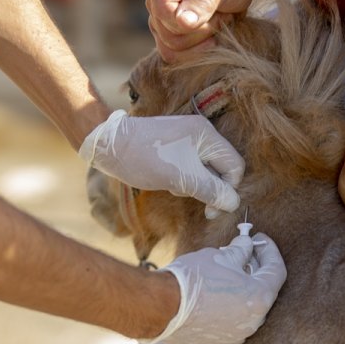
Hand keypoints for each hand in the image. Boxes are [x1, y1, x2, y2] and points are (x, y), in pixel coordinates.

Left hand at [80, 110, 244, 217]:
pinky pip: (192, 166)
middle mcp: (202, 134)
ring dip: (197, 185)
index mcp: (207, 136)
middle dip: (212, 188)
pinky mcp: (176, 146)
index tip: (213, 209)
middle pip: (223, 167)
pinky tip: (169, 181)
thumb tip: (233, 203)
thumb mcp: (182, 178)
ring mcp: (188, 139)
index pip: (235, 166)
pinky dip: (186, 178)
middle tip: (201, 207)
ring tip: (176, 187)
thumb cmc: (145, 158)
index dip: (229, 189)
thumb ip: (211, 191)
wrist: (109, 145)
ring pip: (207, 169)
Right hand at [144, 0, 260, 61]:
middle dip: (200, 31)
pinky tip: (211, 35)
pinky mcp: (164, 31)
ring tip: (217, 21)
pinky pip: (172, 54)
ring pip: (168, 47)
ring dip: (200, 42)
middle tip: (223, 15)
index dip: (186, 21)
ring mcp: (157, 13)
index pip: (163, 7)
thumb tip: (182, 22)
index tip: (214, 13)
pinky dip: (195, 51)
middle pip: (166, 32)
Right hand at [146, 232, 286, 343]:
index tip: (259, 239)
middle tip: (245, 253)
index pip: (276, 270)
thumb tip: (246, 245)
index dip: (269, 250)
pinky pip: (230, 322)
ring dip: (241, 290)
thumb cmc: (193, 279)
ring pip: (246, 308)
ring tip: (226, 273)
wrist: (161, 307)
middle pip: (263, 290)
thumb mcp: (220, 256)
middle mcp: (253, 321)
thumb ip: (241, 251)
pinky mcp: (219, 343)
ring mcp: (236, 335)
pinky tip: (214, 294)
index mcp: (259, 298)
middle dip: (255, 270)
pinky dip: (227, 307)